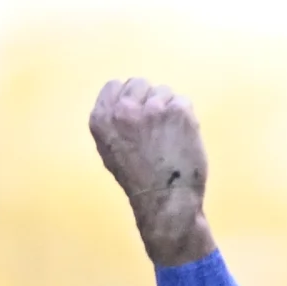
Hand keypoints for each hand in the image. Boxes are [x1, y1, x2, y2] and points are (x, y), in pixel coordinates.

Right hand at [89, 78, 216, 267]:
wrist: (164, 201)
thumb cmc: (137, 181)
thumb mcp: (109, 151)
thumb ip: (112, 123)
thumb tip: (124, 102)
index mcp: (101, 118)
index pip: (114, 86)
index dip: (128, 99)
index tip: (136, 116)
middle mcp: (123, 109)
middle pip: (139, 84)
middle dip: (148, 101)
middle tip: (155, 129)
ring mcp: (151, 107)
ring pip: (163, 91)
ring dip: (168, 109)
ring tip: (168, 137)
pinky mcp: (177, 110)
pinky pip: (182, 101)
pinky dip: (185, 118)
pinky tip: (181, 139)